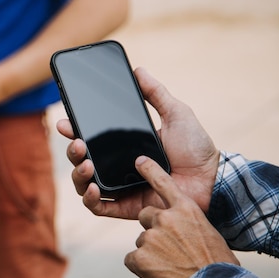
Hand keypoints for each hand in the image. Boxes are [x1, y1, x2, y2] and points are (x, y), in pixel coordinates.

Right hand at [56, 67, 219, 218]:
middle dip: (72, 152)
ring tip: (86, 165)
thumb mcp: (176, 114)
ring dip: (78, 174)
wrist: (212, 179)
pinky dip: (90, 199)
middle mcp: (116, 166)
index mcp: (123, 145)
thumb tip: (138, 70)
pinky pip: (98, 207)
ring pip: (84, 184)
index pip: (91, 138)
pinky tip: (92, 188)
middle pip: (81, 160)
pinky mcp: (126, 207)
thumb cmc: (196, 148)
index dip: (73, 130)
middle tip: (78, 143)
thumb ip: (156, 93)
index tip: (66, 122)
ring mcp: (119, 187)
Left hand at [124, 156, 239, 277]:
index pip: (164, 183)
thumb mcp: (207, 233)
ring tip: (171, 267)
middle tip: (170, 249)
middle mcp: (166, 218)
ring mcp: (152, 236)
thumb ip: (187, 224)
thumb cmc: (217, 264)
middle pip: (146, 216)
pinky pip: (131, 259)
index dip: (150, 171)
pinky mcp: (140, 256)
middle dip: (153, 229)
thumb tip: (176, 228)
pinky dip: (142, 268)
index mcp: (186, 209)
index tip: (139, 161)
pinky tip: (159, 275)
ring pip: (141, 241)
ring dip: (151, 253)